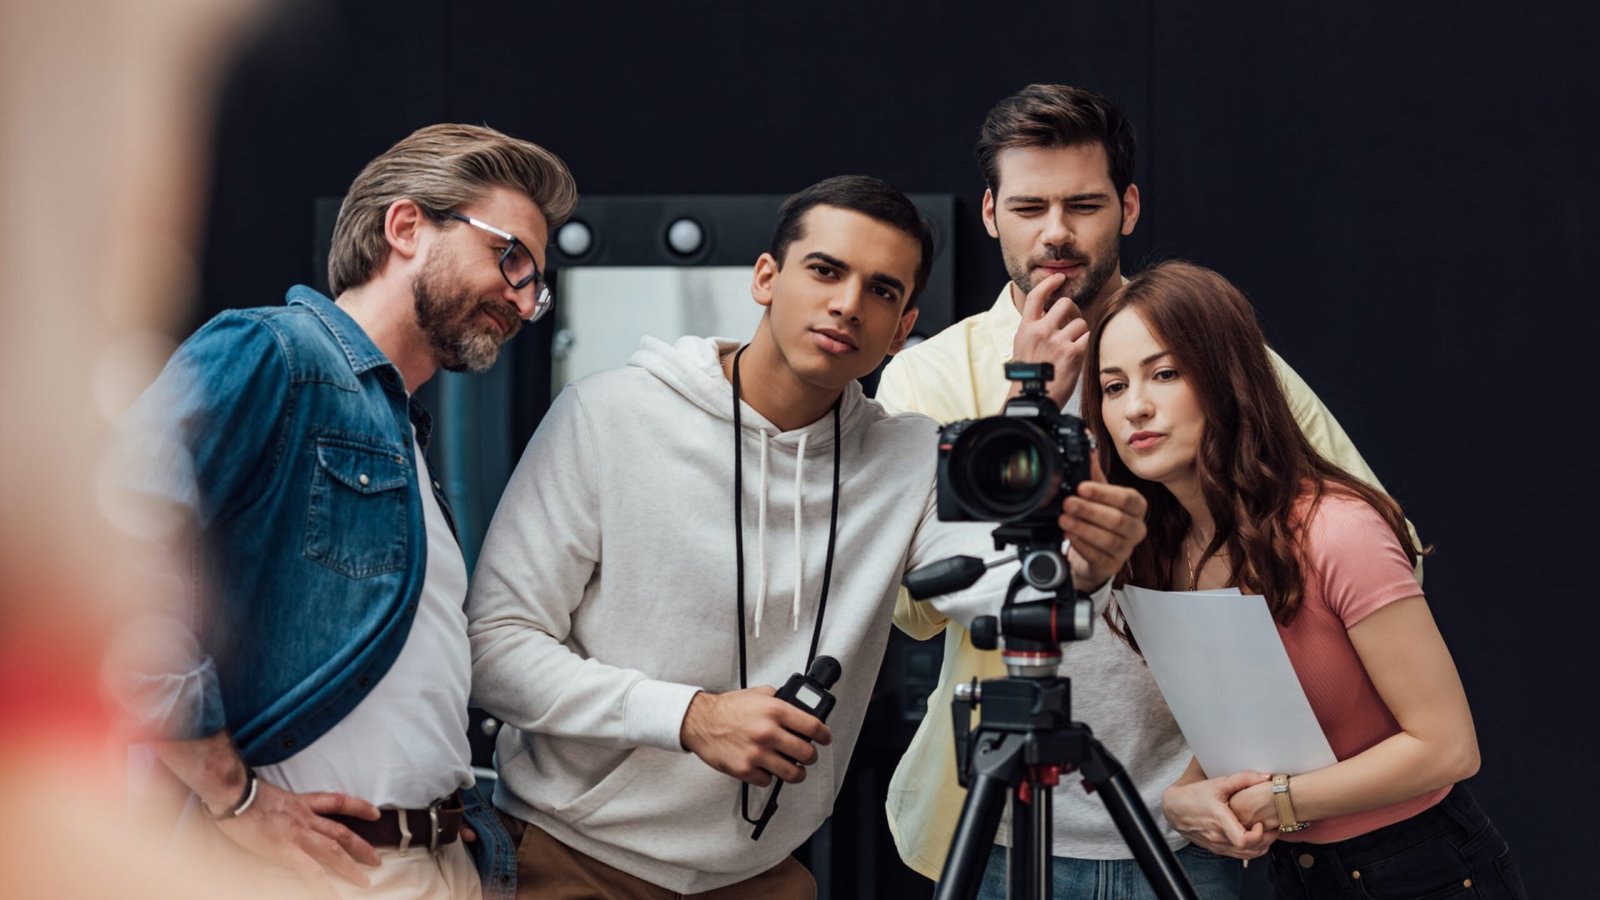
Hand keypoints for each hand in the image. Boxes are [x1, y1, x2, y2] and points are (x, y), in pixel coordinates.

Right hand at [213, 780, 380, 893]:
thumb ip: (279, 808)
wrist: (231, 791)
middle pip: (341, 831)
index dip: (359, 807)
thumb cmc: (240, 793)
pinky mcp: (285, 850)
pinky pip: (310, 871)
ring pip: (333, 850)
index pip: (337, 802)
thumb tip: (278, 816)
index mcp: (301, 803)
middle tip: (377, 859)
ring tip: (365, 881)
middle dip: (361, 847)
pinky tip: (334, 897)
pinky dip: (324, 886)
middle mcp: (304, 817)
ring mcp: (297, 833)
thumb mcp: (268, 796)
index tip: (375, 813)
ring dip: (351, 867)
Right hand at [679, 687, 831, 786]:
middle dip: (811, 756)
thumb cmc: (729, 708)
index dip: (824, 735)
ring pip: (792, 773)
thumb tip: (802, 711)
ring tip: (795, 769)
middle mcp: (768, 732)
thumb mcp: (760, 694)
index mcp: (775, 711)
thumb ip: (782, 701)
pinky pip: (768, 781)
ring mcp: (757, 753)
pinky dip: (769, 776)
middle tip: (808, 755)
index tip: (825, 738)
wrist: (700, 722)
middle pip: (807, 753)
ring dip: (797, 773)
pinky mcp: (745, 769)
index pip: (813, 726)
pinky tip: (765, 767)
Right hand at [1011, 273, 1087, 408]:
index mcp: (1026, 328)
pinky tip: (1078, 354)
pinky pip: (1087, 337)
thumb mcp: (1022, 347)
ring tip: (1072, 346)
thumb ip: (1034, 328)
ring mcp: (1057, 341)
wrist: (1033, 398)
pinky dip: (1085, 344)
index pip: (1036, 296)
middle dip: (1072, 310)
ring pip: (1080, 322)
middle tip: (1072, 320)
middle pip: (1065, 304)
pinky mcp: (1072, 353)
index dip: (1049, 283)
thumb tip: (1050, 313)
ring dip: (1080, 332)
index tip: (1059, 278)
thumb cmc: (1029, 375)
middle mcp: (1041, 331)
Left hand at [1059, 453, 1147, 589]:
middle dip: (1089, 510)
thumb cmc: (1100, 519)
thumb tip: (1086, 445)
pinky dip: (1082, 545)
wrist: (1095, 553)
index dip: (1104, 493)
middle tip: (1067, 503)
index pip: (1128, 498)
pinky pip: (1098, 557)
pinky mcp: (1112, 566)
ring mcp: (1126, 550)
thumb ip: (1093, 473)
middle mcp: (1136, 529)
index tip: (1082, 487)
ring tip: (1064, 519)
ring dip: (1083, 528)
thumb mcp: (1098, 494)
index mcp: (1137, 507)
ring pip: (1108, 540)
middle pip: (1117, 520)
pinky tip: (1069, 536)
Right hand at [1161, 771, 1275, 859]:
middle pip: (1249, 850)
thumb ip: (1243, 779)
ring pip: (1245, 856)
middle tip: (1273, 828)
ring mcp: (1216, 845)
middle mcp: (1218, 836)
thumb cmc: (1194, 795)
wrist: (1174, 808)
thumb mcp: (1218, 783)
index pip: (1243, 840)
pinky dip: (1249, 850)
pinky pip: (1237, 855)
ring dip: (1259, 847)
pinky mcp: (1215, 849)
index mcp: (1219, 820)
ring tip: (1265, 834)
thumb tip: (1265, 777)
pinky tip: (1253, 838)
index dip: (1258, 835)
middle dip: (1266, 841)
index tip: (1260, 823)